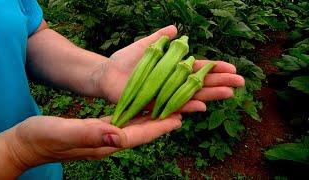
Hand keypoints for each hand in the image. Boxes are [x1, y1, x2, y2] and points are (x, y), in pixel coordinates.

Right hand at [0, 114, 180, 176]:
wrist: (26, 144)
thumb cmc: (41, 138)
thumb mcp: (62, 132)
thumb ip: (89, 134)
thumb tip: (117, 135)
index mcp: (103, 143)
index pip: (137, 135)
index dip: (158, 127)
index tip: (178, 118)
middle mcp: (107, 143)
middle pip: (141, 133)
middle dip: (161, 123)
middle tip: (181, 111)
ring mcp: (103, 138)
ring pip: (135, 128)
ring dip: (152, 119)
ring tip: (168, 108)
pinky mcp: (97, 131)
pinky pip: (123, 123)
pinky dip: (136, 116)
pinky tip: (141, 109)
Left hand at [100, 25, 244, 111]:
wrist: (106, 74)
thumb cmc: (125, 61)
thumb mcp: (145, 46)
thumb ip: (160, 38)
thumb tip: (176, 28)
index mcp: (172, 69)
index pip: (198, 69)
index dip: (214, 68)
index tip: (232, 68)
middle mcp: (172, 83)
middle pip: (200, 83)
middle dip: (220, 82)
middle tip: (241, 82)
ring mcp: (165, 95)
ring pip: (191, 95)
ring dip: (210, 95)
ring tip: (229, 93)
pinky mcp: (155, 105)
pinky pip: (173, 106)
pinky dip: (187, 106)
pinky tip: (203, 106)